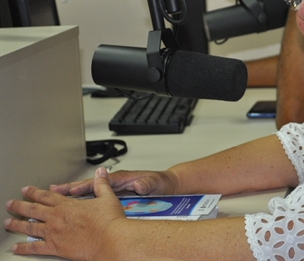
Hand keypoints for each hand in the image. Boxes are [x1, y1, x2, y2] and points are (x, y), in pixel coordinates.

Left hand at [4, 167, 125, 259]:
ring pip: (30, 227)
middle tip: (11, 204)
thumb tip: (101, 172)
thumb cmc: (109, 221)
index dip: (35, 192)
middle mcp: (57, 217)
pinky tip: (16, 248)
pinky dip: (24, 248)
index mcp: (68, 205)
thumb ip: (101, 184)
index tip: (26, 190)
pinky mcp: (55, 247)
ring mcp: (54, 233)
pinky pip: (35, 248)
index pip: (46, 196)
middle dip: (20, 206)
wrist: (109, 240)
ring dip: (17, 224)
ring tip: (8, 223)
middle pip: (33, 210)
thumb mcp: (107, 198)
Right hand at [50, 169, 179, 196]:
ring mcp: (115, 189)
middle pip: (90, 185)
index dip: (86, 186)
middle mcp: (117, 182)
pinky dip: (83, 201)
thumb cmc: (162, 183)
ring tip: (54, 197)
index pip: (101, 182)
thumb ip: (147, 183)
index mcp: (124, 178)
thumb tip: (139, 185)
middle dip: (71, 187)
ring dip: (73, 194)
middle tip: (52, 190)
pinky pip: (96, 199)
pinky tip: (72, 207)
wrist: (170, 185)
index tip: (72, 190)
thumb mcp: (157, 183)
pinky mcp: (116, 196)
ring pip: (90, 192)